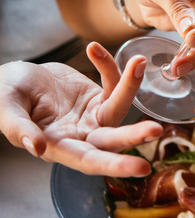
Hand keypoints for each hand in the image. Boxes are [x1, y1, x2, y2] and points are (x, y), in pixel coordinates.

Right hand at [0, 42, 162, 176]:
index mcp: (59, 147)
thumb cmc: (4, 97)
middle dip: (135, 136)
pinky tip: (93, 48)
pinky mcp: (99, 96)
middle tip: (156, 130)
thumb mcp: (5, 110)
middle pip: (114, 140)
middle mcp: (82, 136)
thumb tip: (36, 148)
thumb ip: (19, 128)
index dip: (115, 166)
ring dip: (130, 86)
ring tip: (139, 63)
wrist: (13, 79)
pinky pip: (112, 83)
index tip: (142, 168)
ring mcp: (93, 116)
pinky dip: (108, 66)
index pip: (90, 161)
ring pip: (119, 107)